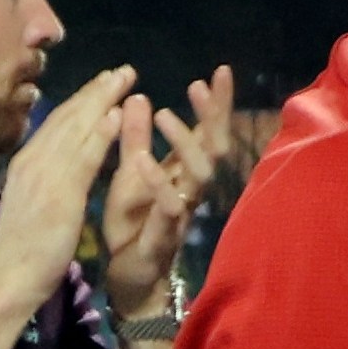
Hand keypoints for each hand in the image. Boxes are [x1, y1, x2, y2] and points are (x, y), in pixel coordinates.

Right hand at [0, 69, 135, 313]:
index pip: (57, 122)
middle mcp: (33, 160)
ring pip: (75, 129)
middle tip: (121, 69)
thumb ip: (47, 176)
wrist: (12, 275)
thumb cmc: (25, 246)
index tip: (103, 82)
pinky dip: (99, 134)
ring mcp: (44, 174)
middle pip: (67, 116)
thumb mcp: (35, 200)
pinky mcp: (59, 193)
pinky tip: (115, 115)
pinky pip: (83, 157)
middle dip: (95, 91)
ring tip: (124, 79)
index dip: (82, 100)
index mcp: (27, 162)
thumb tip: (59, 157)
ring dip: (101, 100)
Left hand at [103, 65, 234, 319]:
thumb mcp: (129, 174)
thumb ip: (136, 139)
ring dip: (184, 141)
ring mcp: (182, 212)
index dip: (216, 104)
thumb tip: (140, 97)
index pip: (208, 132)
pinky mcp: (165, 234)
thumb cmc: (133, 225)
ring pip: (199, 175)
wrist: (127, 277)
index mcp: (184, 173)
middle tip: (201, 84)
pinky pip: (169, 206)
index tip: (219, 71)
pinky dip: (157, 181)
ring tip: (165, 112)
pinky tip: (142, 160)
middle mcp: (191, 190)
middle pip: (215, 149)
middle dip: (213, 116)